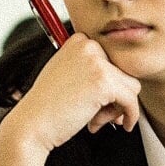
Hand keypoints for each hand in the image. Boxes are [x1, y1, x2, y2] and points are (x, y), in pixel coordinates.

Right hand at [0, 35, 140, 165]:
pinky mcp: (105, 82)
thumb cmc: (48, 106)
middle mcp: (88, 46)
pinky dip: (130, 115)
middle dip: (115, 97)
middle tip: (98, 114)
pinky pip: (132, 100)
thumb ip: (93, 70)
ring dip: (117, 108)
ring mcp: (97, 63)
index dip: (110, 83)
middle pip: (124, 72)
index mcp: (79, 40)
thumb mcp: (69, 75)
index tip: (98, 100)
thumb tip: (128, 80)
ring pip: (131, 86)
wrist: (32, 124)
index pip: (113, 60)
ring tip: (96, 120)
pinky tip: (122, 125)